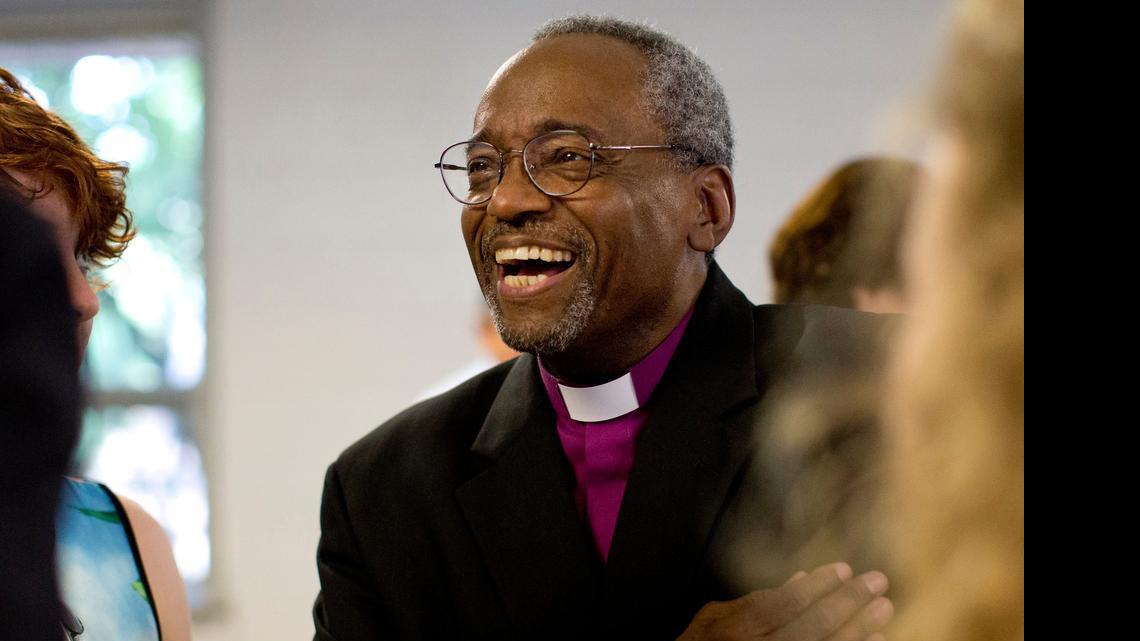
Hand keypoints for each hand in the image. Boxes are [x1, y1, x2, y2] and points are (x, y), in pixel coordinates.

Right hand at [676, 562, 892, 640]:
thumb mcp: (716, 618)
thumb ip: (755, 600)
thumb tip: (800, 579)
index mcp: (737, 630)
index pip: (782, 604)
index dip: (816, 586)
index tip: (843, 569)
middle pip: (811, 628)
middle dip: (848, 603)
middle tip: (877, 581)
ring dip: (859, 631)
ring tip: (883, 608)